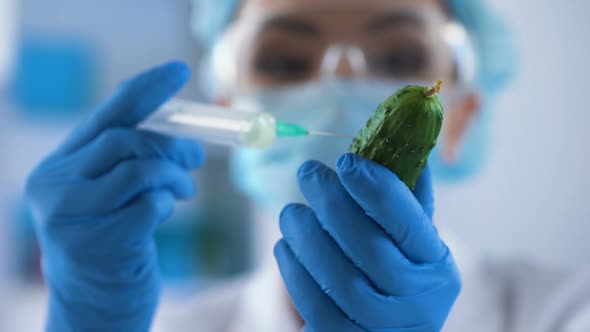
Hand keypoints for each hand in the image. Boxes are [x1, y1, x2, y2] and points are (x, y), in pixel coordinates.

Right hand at [25, 62, 204, 331]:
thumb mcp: (114, 196)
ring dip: (173, 176)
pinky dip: (165, 204)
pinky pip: (148, 204)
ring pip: (139, 168)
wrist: (95, 304)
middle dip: (172, 144)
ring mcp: (69, 216)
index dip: (147, 89)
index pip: (107, 114)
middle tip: (196, 158)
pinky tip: (161, 215)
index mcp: (59, 166)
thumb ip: (133, 161)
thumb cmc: (113, 242)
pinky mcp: (94, 243)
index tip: (181, 71)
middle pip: (126, 139)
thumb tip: (185, 134)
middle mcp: (54, 186)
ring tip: (182, 192)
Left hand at [274, 153, 460, 331]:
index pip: (409, 223)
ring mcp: (381, 328)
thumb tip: (399, 140)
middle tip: (308, 173)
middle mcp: (417, 303)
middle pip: (371, 250)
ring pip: (339, 279)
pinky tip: (287, 246)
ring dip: (307, 236)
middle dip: (334, 205)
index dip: (377, 189)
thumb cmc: (394, 276)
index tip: (347, 160)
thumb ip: (406, 200)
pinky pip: (313, 306)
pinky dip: (294, 270)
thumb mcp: (410, 243)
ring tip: (291, 212)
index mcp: (436, 268)